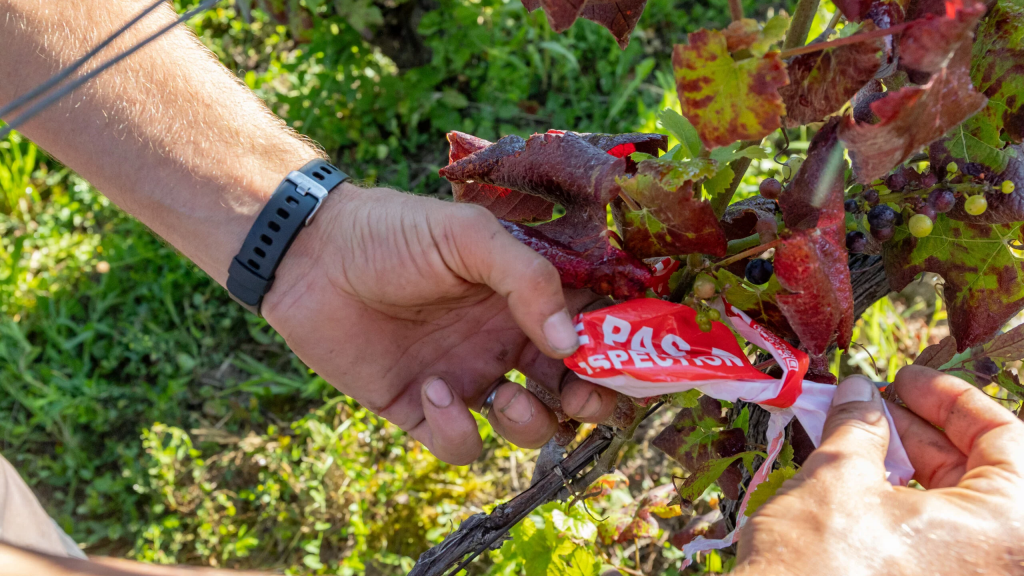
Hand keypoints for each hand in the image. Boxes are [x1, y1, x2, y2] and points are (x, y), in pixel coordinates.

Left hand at [261, 185, 621, 463]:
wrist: (310, 257)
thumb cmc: (393, 232)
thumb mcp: (468, 237)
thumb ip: (528, 280)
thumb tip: (574, 341)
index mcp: (527, 296)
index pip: (593, 328)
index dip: (621, 350)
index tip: (634, 362)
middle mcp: (507, 341)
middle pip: (574, 388)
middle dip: (591, 402)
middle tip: (582, 398)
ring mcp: (468, 377)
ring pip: (528, 425)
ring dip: (531, 423)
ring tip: (504, 398)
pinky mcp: (422, 410)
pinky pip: (461, 444)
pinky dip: (456, 430)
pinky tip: (431, 391)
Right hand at [734, 367, 1023, 575]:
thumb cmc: (821, 568)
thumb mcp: (838, 479)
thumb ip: (858, 427)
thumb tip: (860, 392)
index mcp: (1012, 528)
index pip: (1006, 437)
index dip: (950, 398)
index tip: (904, 378)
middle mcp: (1005, 561)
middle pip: (984, 475)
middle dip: (923, 433)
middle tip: (871, 406)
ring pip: (957, 511)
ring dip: (908, 468)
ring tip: (855, 442)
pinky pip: (940, 544)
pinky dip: (905, 509)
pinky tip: (858, 487)